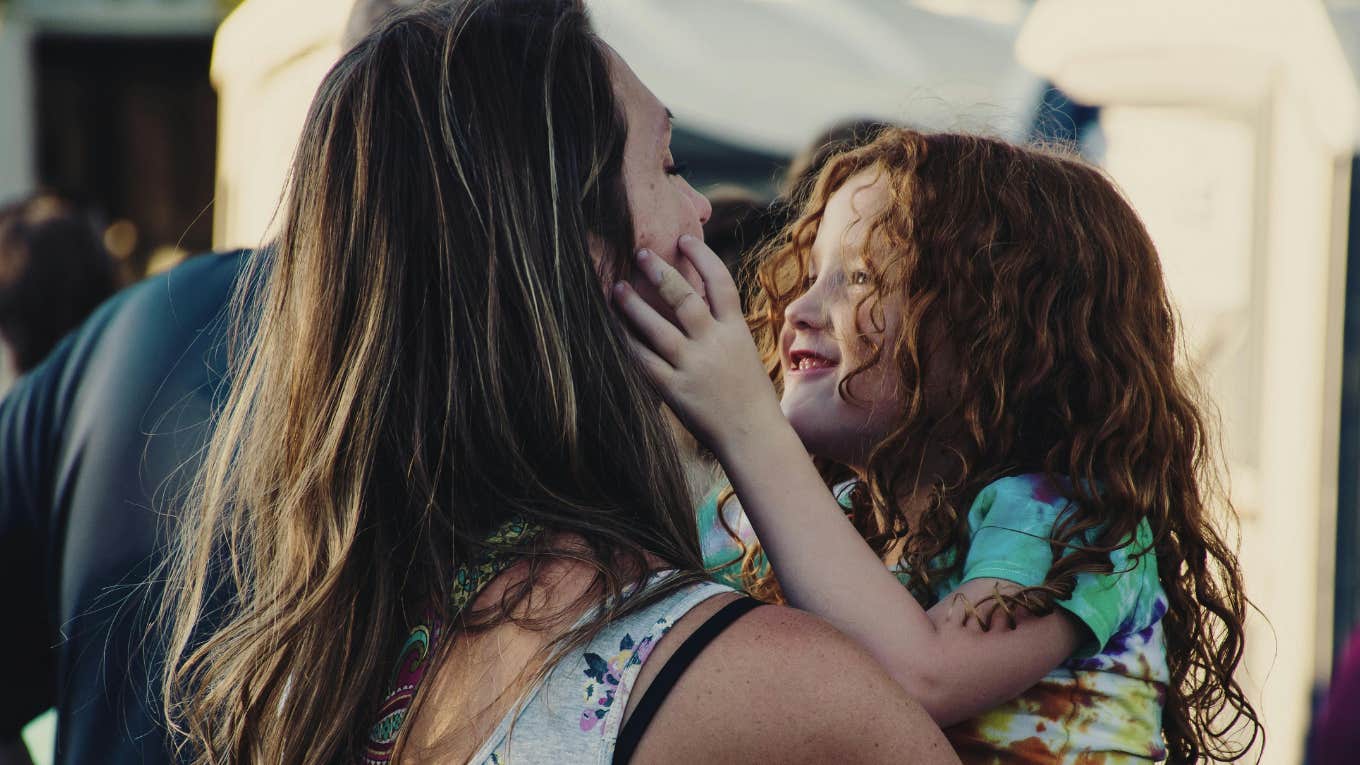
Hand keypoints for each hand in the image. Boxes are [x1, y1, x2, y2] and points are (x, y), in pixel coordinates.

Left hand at [612, 235, 785, 454]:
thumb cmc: (749, 396)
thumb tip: (699, 298)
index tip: (683, 238)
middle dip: (660, 272)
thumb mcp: (743, 353)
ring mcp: (694, 367)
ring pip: (658, 328)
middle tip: (639, 252)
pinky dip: (628, 344)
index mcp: (736, 331)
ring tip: (617, 288)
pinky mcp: (676, 390)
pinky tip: (613, 330)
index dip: (702, 256)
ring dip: (634, 305)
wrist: (754, 437)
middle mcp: (715, 344)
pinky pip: (645, 362)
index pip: (720, 283)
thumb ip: (722, 328)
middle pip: (685, 298)